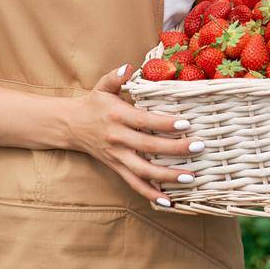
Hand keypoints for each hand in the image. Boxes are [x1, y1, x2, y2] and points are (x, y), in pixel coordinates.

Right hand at [62, 63, 199, 206]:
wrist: (71, 125)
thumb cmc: (94, 104)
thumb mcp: (102, 87)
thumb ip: (115, 77)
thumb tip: (129, 67)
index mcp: (117, 116)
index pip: (145, 121)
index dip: (165, 123)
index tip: (186, 124)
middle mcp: (117, 138)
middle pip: (149, 146)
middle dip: (175, 149)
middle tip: (198, 147)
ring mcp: (117, 156)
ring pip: (143, 171)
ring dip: (167, 176)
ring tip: (190, 177)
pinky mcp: (117, 168)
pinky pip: (134, 184)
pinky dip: (150, 194)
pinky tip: (168, 201)